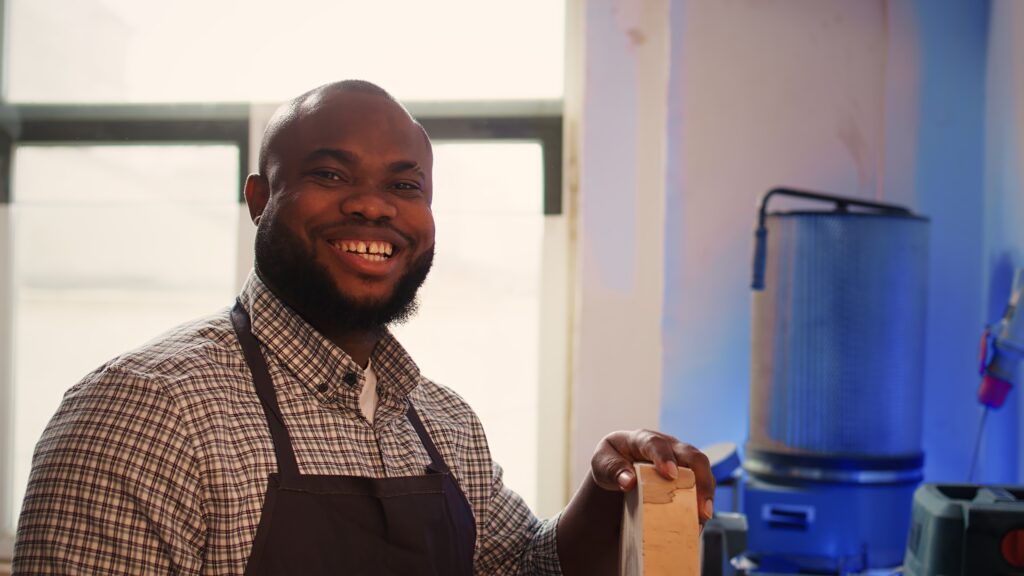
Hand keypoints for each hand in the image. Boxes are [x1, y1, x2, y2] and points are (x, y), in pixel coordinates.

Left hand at [590, 430, 715, 522]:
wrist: (617, 467)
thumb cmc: (610, 461)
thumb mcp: (602, 463)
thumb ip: (613, 469)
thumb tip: (629, 482)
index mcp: (644, 439)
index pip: (657, 443)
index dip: (664, 457)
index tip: (670, 474)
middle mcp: (669, 447)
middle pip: (693, 456)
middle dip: (701, 479)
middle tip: (700, 506)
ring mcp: (681, 462)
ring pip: (702, 473)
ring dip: (706, 495)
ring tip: (702, 518)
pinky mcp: (686, 478)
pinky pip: (700, 489)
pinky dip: (700, 506)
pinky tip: (696, 525)